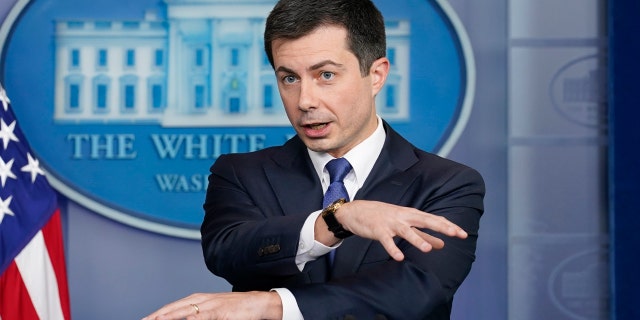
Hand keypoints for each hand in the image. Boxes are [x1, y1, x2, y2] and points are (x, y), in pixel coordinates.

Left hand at [142, 291, 281, 319]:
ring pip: (186, 311)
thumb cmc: (235, 309)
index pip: (172, 307)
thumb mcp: (213, 311)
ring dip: (170, 316)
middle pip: (174, 308)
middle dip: (158, 316)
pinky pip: (205, 316)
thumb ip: (198, 315)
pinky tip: (185, 319)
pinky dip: (194, 318)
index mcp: (197, 299)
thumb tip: (184, 318)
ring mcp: (211, 305)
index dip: (157, 314)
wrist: (258, 303)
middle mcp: (202, 300)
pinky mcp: (222, 311)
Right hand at [331, 200, 467, 260]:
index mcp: (411, 215)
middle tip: (457, 234)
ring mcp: (391, 223)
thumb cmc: (383, 217)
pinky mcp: (378, 230)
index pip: (434, 220)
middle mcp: (403, 217)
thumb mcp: (404, 224)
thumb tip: (442, 244)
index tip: (463, 234)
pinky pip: (386, 241)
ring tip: (427, 249)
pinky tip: (399, 258)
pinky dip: (392, 249)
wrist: (356, 211)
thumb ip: (424, 235)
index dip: (448, 226)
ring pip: (406, 231)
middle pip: (425, 221)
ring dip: (417, 239)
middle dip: (442, 227)